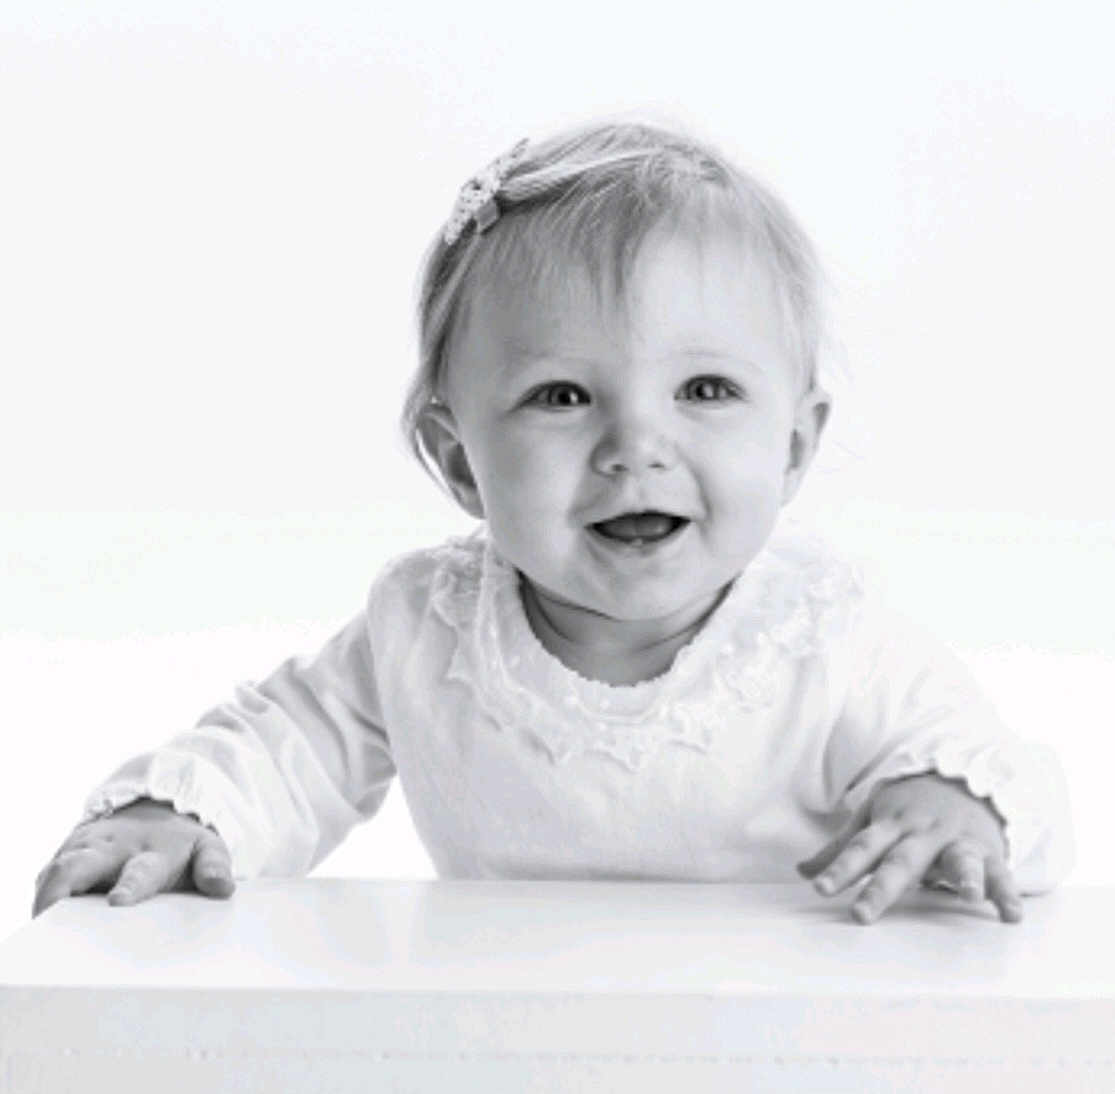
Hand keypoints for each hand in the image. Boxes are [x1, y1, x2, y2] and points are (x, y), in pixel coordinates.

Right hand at [32, 798, 234, 917]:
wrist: (160, 809)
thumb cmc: (182, 844)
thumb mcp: (207, 849)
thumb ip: (214, 867)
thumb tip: (222, 888)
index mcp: (153, 851)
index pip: (141, 870)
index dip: (130, 886)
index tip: (118, 901)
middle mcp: (114, 848)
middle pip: (82, 863)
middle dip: (65, 886)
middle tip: (52, 912)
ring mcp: (87, 850)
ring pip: (58, 868)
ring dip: (47, 893)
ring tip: (41, 923)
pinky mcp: (68, 856)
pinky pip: (48, 874)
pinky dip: (42, 894)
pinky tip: (42, 918)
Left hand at [797, 772, 1022, 923]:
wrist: (962, 775)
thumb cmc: (910, 805)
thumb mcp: (873, 818)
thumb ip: (842, 849)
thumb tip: (802, 872)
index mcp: (891, 825)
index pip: (861, 847)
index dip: (839, 867)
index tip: (818, 889)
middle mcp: (923, 832)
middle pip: (901, 861)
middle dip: (882, 887)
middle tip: (861, 915)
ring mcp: (957, 840)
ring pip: (960, 858)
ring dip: (965, 875)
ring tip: (966, 894)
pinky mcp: (989, 851)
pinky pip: (1000, 873)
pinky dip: (1007, 894)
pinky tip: (1010, 915)